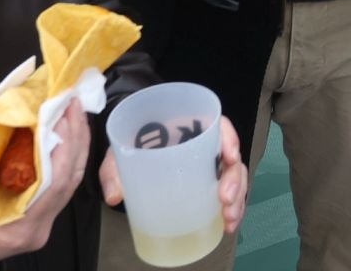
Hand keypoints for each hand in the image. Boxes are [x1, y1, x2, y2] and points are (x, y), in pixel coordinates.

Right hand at [0, 99, 91, 263]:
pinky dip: (69, 156)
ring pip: (72, 180)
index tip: (61, 116)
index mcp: (18, 226)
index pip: (54, 182)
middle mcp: (37, 228)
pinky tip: (69, 134)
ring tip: (74, 112)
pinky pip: (65, 183)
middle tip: (72, 104)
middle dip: (75, 138)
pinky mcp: (46, 215)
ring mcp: (44, 224)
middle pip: (70, 179)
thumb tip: (6, 117)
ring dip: (76, 144)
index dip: (62, 146)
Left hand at [101, 113, 248, 233]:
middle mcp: (205, 145)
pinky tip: (228, 225)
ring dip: (237, 198)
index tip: (230, 157)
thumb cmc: (130, 144)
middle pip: (230, 156)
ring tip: (228, 219)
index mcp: (189, 127)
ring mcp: (208, 166)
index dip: (230, 138)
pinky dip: (232, 208)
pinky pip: (228, 193)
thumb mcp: (119, 152)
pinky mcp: (207, 184)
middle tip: (225, 200)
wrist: (131, 154)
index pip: (218, 126)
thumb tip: (115, 195)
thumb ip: (114, 170)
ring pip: (234, 177)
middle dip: (234, 179)